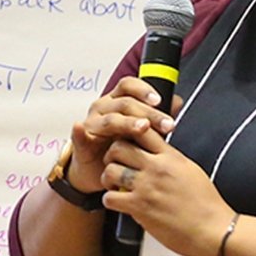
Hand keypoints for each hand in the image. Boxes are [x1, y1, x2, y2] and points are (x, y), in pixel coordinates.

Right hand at [66, 77, 176, 193]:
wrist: (96, 170)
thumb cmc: (119, 145)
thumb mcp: (139, 129)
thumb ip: (156, 115)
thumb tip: (177, 101)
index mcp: (116, 100)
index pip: (128, 85)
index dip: (143, 89)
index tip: (160, 100)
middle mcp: (102, 107)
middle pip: (125, 103)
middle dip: (148, 113)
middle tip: (167, 124)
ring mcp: (91, 124)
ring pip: (110, 119)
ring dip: (128, 123)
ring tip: (143, 128)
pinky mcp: (80, 143)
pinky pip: (79, 135)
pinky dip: (79, 132)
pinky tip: (81, 128)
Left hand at [101, 128, 232, 255]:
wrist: (211, 228)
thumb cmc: (206, 203)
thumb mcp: (191, 170)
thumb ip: (172, 159)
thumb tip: (161, 154)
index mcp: (170, 156)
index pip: (143, 130)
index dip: (130, 132)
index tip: (127, 140)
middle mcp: (156, 167)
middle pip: (120, 147)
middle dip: (112, 154)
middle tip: (114, 162)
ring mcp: (146, 186)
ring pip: (111, 170)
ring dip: (108, 177)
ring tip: (113, 183)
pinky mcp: (139, 207)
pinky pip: (111, 197)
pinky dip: (110, 199)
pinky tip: (117, 201)